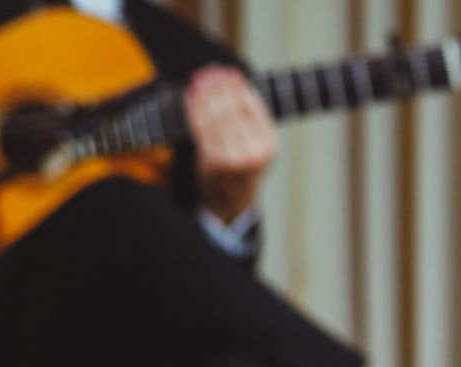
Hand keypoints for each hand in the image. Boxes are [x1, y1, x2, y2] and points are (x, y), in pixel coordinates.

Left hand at [185, 65, 276, 224]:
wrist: (231, 201)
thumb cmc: (241, 164)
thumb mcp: (256, 142)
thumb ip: (249, 114)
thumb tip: (230, 75)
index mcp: (270, 144)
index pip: (253, 106)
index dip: (239, 86)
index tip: (228, 72)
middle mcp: (256, 152)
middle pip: (233, 108)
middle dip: (219, 86)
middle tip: (207, 73)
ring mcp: (235, 159)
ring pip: (216, 117)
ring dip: (204, 95)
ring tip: (197, 82)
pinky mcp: (214, 163)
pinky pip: (201, 129)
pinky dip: (193, 109)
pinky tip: (190, 98)